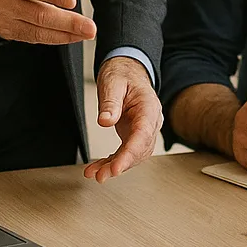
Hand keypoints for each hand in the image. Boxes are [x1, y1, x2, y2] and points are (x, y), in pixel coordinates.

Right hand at [0, 0, 95, 44]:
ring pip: (37, 30)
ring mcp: (5, 18)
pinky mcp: (5, 30)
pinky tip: (68, 38)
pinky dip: (50, 39)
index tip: (71, 0)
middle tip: (89, 26)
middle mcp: (5, 1)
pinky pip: (30, 37)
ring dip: (64, 35)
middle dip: (67, 23)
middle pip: (39, 15)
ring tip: (85, 34)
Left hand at [84, 57, 161, 182]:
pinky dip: (112, 162)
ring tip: (96, 174)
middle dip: (122, 164)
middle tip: (102, 175)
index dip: (131, 153)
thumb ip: (111, 102)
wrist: (128, 71)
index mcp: (148, 106)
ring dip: (115, 166)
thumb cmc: (123, 74)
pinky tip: (99, 168)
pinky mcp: (133, 134)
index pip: (143, 134)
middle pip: (141, 148)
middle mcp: (150, 120)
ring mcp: (143, 129)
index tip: (117, 167)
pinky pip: (125, 152)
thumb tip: (105, 121)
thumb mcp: (113, 82)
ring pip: (134, 154)